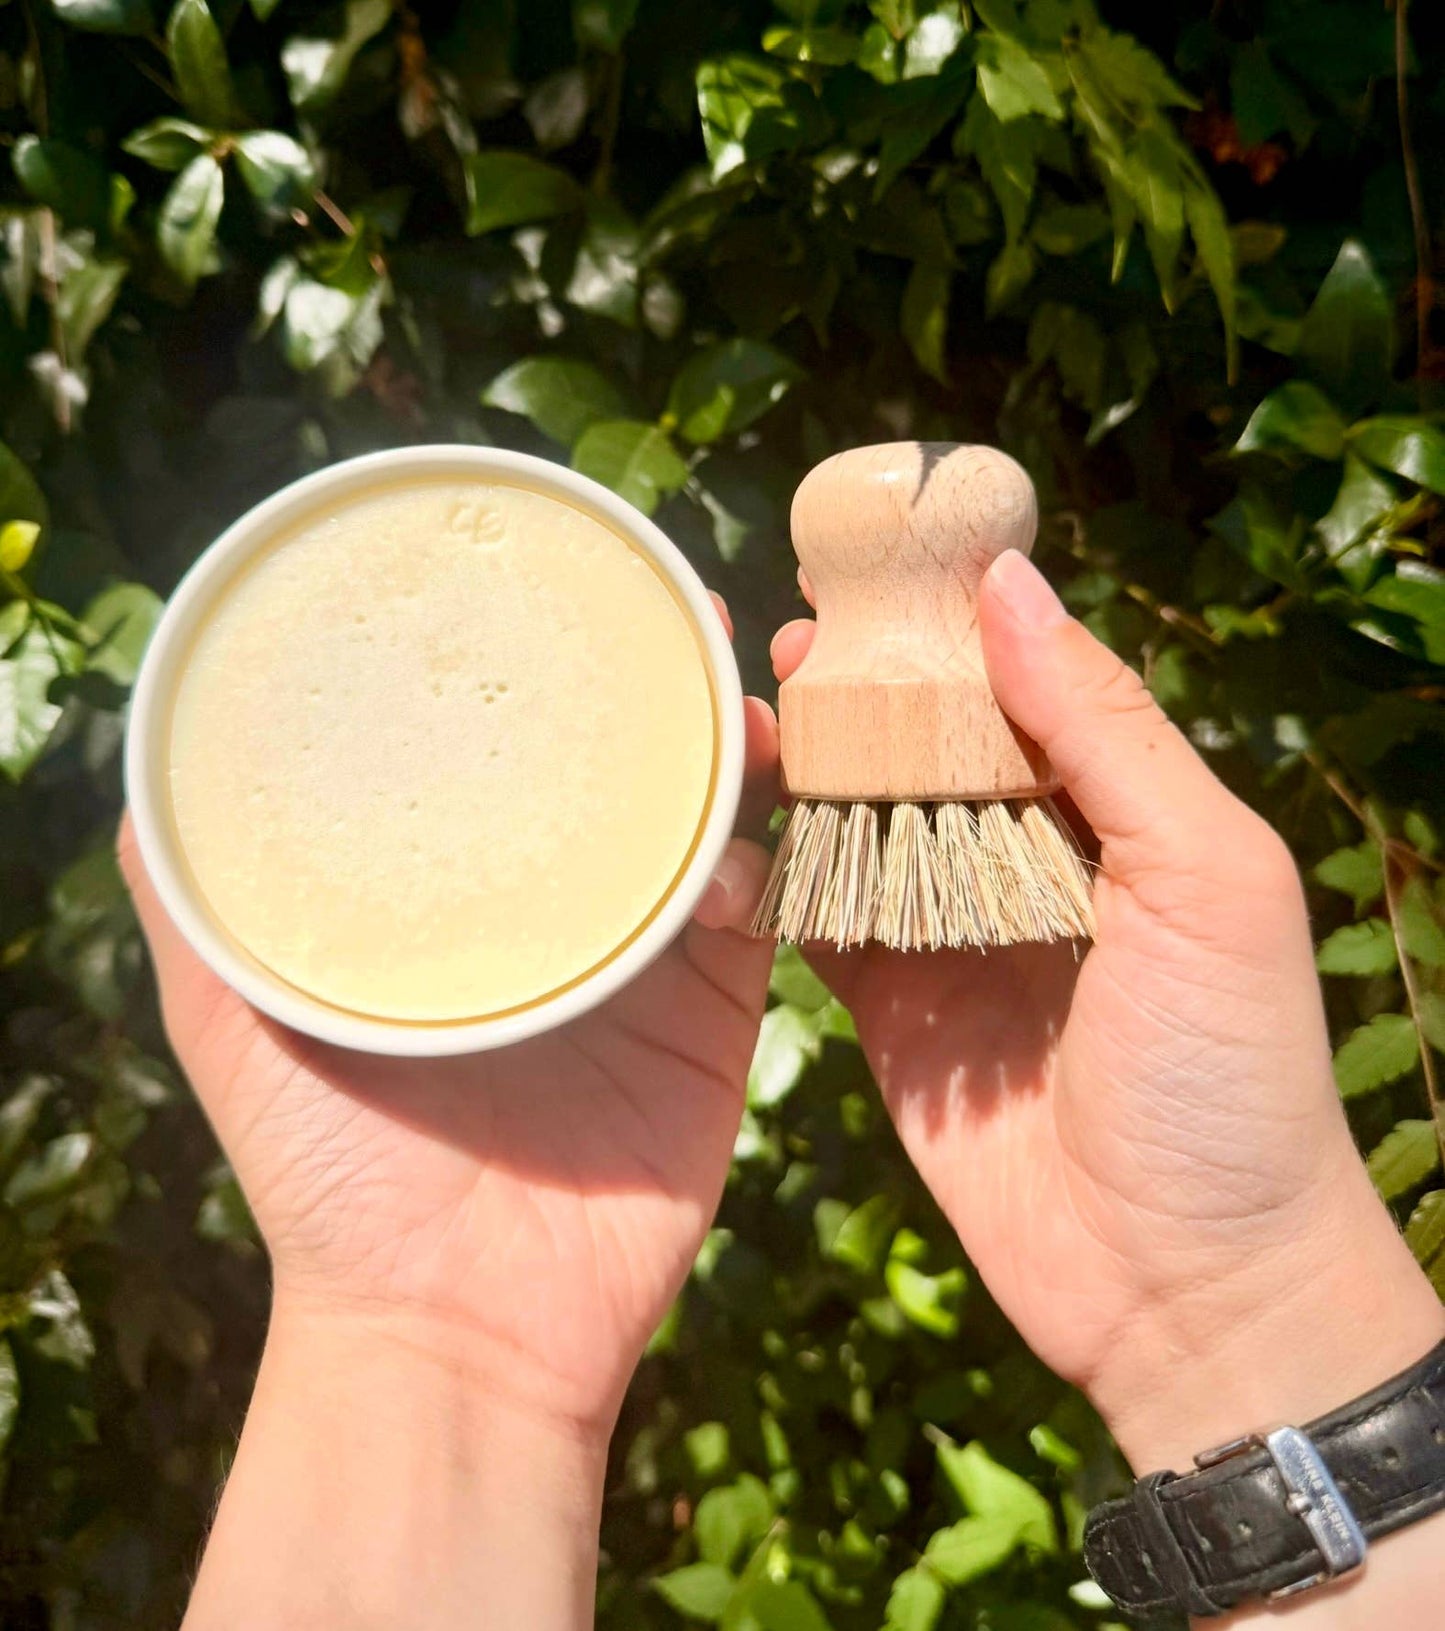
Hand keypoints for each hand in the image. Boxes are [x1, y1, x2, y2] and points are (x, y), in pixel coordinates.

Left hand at [120, 596, 779, 1628]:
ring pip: (720, 813)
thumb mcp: (236, 1019)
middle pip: (636, 760)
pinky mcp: (721, 1017)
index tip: (565, 581)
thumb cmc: (333, 1176)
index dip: (551, 661)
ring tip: (747, 697)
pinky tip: (753, 832)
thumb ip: (195, 900)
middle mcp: (565, 904)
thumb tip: (146, 762)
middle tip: (687, 614)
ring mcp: (651, 957)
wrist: (458, 1327)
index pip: (520, 749)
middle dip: (671, 679)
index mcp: (470, 890)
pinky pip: (770, 910)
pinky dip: (772, 858)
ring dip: (744, 745)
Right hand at [773, 551, 1443, 1479]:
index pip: (1025, 687)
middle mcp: (1030, 866)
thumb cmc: (1225, 1076)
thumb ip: (1108, 733)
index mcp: (1115, 817)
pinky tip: (726, 830)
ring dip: (808, 773)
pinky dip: (776, 881)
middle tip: (783, 640)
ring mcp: (953, 942)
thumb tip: (1010, 586)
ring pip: (865, 828)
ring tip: (740, 712)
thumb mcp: (1203, 882)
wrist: (1182, 1285)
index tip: (877, 567)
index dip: (954, 627)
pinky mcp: (891, 1016)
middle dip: (864, 693)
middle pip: (931, 750)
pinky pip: (822, 928)